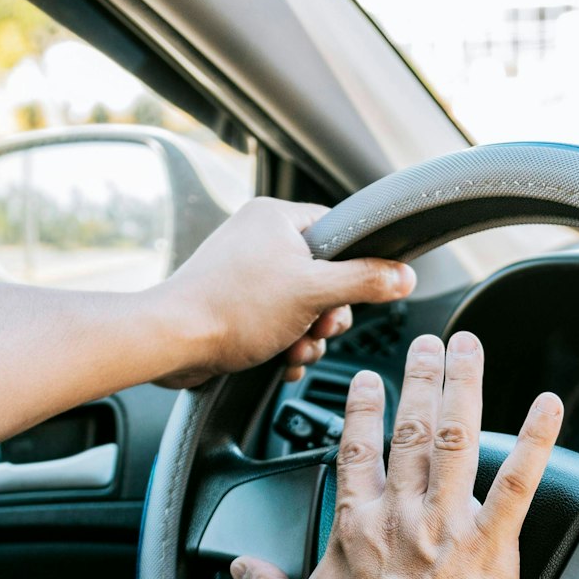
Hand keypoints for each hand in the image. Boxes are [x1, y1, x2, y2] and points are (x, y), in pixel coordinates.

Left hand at [155, 197, 415, 387]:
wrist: (174, 342)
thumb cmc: (233, 308)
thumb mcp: (314, 292)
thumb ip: (365, 281)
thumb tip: (404, 276)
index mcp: (277, 218)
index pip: (338, 231)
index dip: (353, 267)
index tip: (351, 294)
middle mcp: (260, 239)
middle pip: (324, 276)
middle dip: (327, 315)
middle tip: (318, 327)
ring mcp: (245, 273)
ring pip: (302, 306)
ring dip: (307, 337)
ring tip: (293, 348)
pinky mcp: (234, 305)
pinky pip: (277, 323)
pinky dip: (284, 345)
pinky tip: (280, 360)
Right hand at [230, 332, 562, 578]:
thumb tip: (240, 570)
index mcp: (354, 529)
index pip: (355, 449)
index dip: (362, 408)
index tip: (369, 379)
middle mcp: (400, 516)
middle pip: (411, 429)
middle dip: (420, 378)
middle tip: (430, 343)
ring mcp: (447, 527)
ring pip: (457, 437)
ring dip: (464, 386)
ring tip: (469, 350)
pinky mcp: (489, 548)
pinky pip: (518, 483)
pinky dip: (536, 441)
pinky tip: (549, 406)